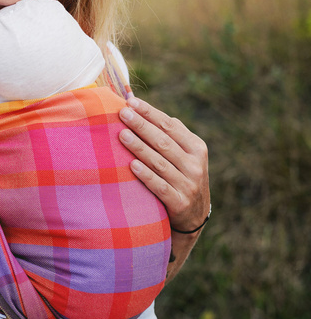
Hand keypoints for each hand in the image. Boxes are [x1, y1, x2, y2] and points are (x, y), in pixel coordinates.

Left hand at [118, 97, 209, 231]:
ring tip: (122, 135)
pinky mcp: (179, 203)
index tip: (131, 102)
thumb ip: (173, 135)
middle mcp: (195, 165)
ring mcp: (188, 184)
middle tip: (123, 113)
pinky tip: (132, 165)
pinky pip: (160, 187)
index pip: (170, 126)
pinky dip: (146, 175)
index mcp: (197, 148)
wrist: (194, 216)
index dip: (150, 113)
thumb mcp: (187, 156)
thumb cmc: (183, 177)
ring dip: (140, 148)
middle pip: (163, 142)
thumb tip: (150, 111)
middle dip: (142, 126)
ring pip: (160, 162)